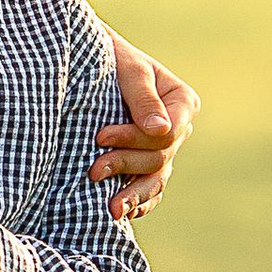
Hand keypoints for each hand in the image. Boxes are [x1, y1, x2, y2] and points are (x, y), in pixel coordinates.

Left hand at [92, 39, 199, 219]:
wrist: (90, 62)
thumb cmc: (111, 58)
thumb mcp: (128, 71)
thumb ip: (143, 98)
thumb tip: (160, 131)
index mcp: (182, 102)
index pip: (166, 132)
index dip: (134, 138)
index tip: (101, 137)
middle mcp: (177, 129)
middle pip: (158, 157)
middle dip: (126, 164)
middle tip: (92, 170)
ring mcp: (164, 150)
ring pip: (156, 179)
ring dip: (133, 195)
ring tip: (111, 210)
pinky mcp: (146, 164)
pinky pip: (149, 190)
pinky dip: (137, 202)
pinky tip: (121, 213)